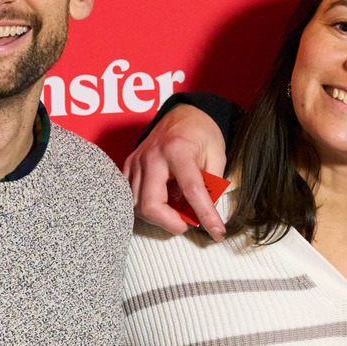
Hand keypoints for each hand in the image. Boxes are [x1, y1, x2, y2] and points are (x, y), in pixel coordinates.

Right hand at [121, 103, 229, 235]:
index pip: (191, 191)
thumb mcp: (218, 154)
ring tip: (176, 210)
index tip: (217, 232)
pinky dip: (143, 207)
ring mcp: (136, 161)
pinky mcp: (128, 166)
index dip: (205, 215)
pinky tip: (160, 203)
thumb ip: (213, 184)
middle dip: (171, 222)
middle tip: (188, 222)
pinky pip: (128, 197)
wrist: (182, 113)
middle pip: (151, 204)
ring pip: (136, 205)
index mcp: (178, 150)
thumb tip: (208, 214)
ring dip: (158, 217)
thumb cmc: (202, 133)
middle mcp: (152, 157)